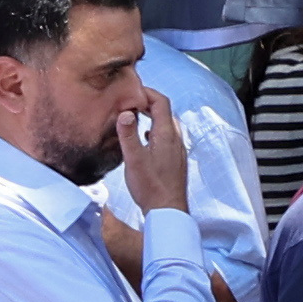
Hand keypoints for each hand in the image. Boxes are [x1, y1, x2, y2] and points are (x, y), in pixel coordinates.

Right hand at [113, 86, 194, 215]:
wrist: (168, 210)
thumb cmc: (150, 187)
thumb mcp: (134, 160)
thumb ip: (128, 135)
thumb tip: (124, 112)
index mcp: (166, 134)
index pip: (161, 102)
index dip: (147, 92)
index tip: (131, 91)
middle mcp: (176, 139)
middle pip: (165, 111)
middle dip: (148, 102)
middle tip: (130, 101)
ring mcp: (177, 149)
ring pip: (167, 124)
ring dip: (153, 116)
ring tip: (135, 116)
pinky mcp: (176, 159)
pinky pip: (168, 136)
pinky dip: (156, 129)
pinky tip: (145, 139)